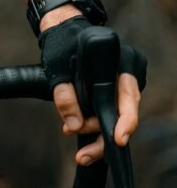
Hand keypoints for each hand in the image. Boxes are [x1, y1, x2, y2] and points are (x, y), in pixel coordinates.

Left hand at [39, 15, 146, 165]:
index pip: (129, 96)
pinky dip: (96, 122)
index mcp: (122, 60)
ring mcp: (126, 81)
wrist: (63, 31)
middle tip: (83, 156)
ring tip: (78, 146)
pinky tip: (81, 131)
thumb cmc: (62, 45)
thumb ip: (64, 97)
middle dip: (103, 137)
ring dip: (97, 131)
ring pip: (117, 115)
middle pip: (125, 113)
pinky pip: (112, 110)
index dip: (126, 121)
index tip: (118, 140)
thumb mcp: (57, 70)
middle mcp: (131, 71)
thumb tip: (73, 126)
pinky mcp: (117, 88)